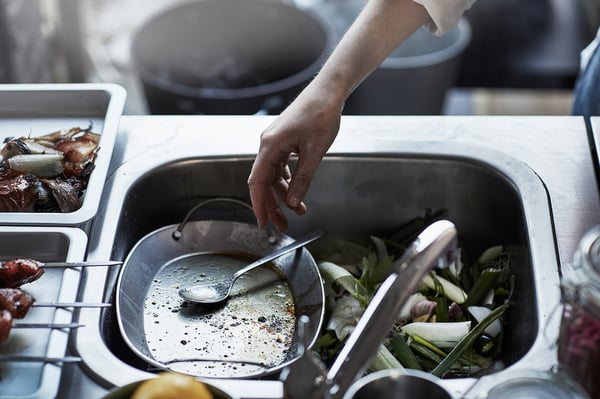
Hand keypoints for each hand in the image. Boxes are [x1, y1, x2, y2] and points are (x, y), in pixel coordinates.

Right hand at [248, 89, 341, 230]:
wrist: (328, 92)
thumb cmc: (321, 113)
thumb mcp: (315, 152)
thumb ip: (303, 178)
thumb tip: (294, 202)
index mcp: (270, 146)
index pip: (258, 182)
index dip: (259, 204)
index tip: (263, 222)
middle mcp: (268, 145)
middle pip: (264, 182)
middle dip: (273, 205)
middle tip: (282, 225)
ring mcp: (276, 143)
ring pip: (274, 176)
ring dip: (283, 195)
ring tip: (296, 212)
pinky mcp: (284, 142)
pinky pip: (281, 167)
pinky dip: (288, 182)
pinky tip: (297, 193)